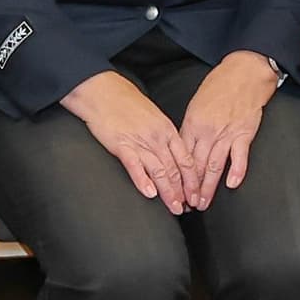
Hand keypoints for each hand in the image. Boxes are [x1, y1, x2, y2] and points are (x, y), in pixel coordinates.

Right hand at [66, 70, 191, 204]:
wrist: (103, 91)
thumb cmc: (126, 103)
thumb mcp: (153, 117)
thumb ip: (163, 136)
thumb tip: (172, 155)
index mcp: (167, 130)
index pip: (186, 160)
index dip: (193, 180)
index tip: (196, 195)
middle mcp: (157, 137)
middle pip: (176, 169)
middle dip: (184, 192)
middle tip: (188, 208)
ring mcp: (140, 141)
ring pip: (160, 171)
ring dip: (168, 193)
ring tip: (174, 208)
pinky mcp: (121, 144)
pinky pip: (135, 165)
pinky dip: (142, 180)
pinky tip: (149, 193)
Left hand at [174, 52, 281, 204]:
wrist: (243, 74)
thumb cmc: (218, 88)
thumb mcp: (195, 106)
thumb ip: (190, 129)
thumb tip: (183, 149)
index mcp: (192, 125)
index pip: (182, 157)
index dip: (177, 177)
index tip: (175, 191)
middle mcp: (207, 132)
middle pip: (196, 166)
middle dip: (190, 189)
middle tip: (187, 205)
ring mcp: (226, 134)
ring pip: (214, 165)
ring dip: (208, 187)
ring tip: (203, 202)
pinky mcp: (244, 133)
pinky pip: (239, 156)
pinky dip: (236, 171)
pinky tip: (231, 185)